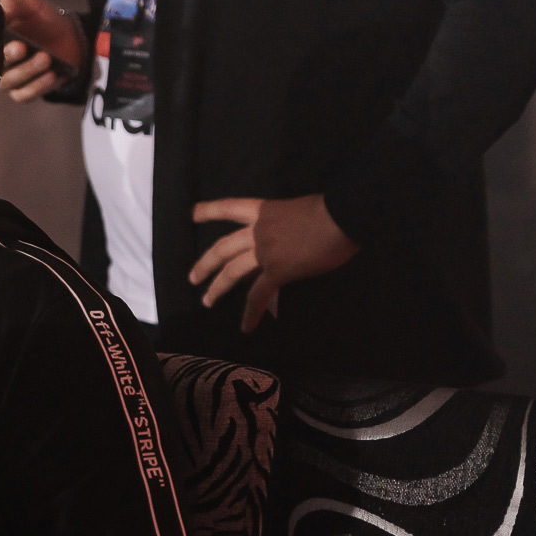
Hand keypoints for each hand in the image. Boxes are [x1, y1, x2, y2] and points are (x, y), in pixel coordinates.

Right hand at [0, 0, 85, 100]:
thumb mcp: (30, 5)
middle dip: (9, 56)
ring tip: (45, 58)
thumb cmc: (42, 19)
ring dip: (28, 70)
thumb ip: (14, 5)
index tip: (1, 35)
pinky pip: (26, 94)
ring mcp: (8, 79)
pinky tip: (52, 74)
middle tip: (22, 47)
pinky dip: (39, 85)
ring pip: (11, 81)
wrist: (68, 37)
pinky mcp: (23, 92)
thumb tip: (0, 11)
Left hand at [189, 194, 359, 332]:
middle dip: (205, 263)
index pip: (231, 208)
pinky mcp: (277, 271)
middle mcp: (257, 231)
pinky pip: (258, 296)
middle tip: (192, 277)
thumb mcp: (301, 209)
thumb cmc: (332, 208)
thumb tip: (292, 238)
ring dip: (217, 288)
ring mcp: (264, 252)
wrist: (343, 216)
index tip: (193, 214)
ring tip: (206, 301)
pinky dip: (251, 313)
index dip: (210, 210)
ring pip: (232, 271)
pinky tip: (245, 327)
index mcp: (264, 211)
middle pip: (223, 248)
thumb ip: (288, 224)